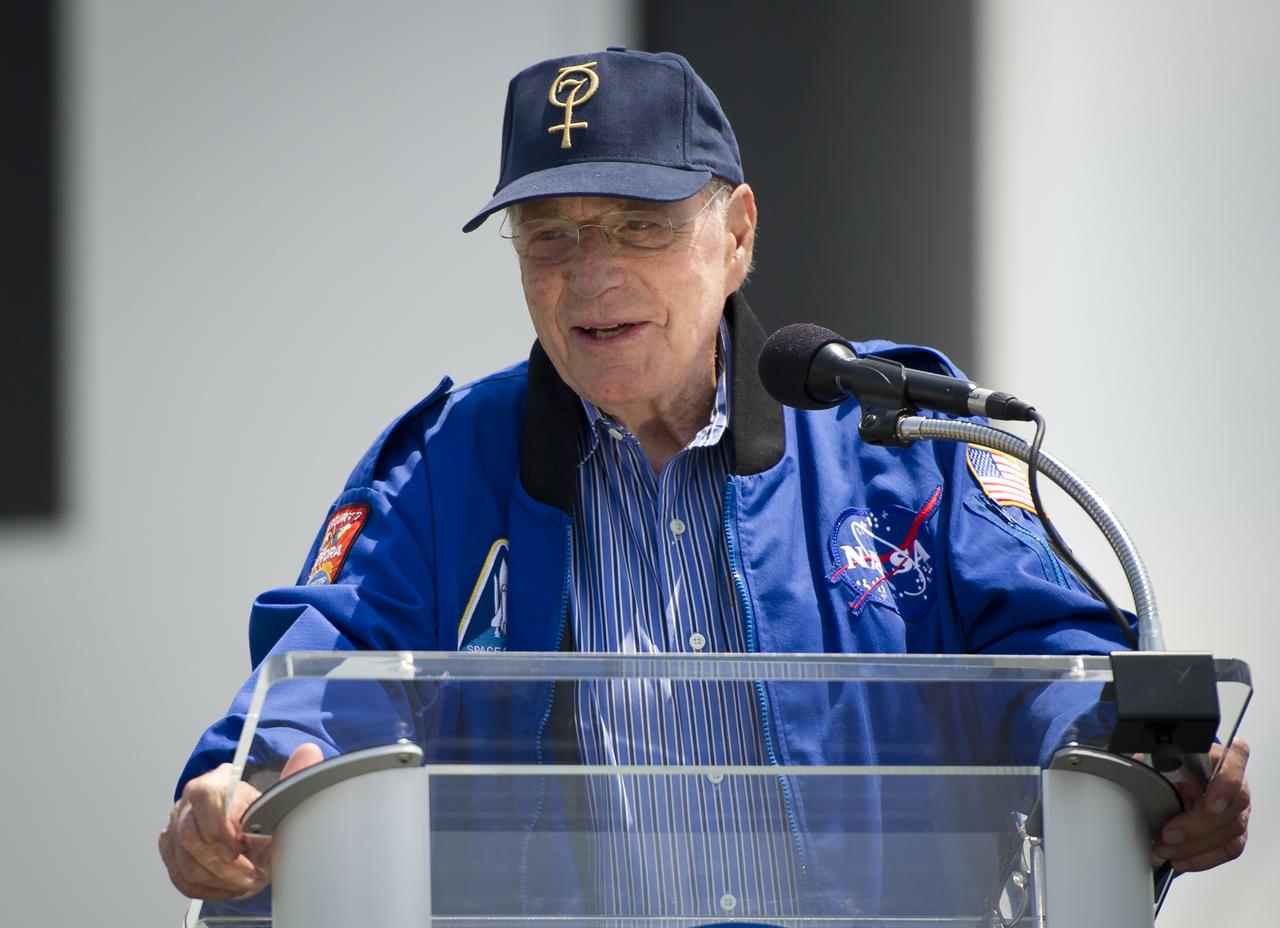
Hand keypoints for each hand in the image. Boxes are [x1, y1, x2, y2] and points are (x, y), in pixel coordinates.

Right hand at [159, 743, 323, 898]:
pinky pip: (182, 879)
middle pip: (191, 838)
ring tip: (247, 884)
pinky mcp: (170, 852)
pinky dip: (208, 890)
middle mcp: (186, 805)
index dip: (219, 828)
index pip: (205, 799)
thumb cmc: (256, 810)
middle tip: (252, 876)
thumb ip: (291, 779)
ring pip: (186, 864)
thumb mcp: (274, 796)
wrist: (240, 822)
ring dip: (219, 881)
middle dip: (223, 865)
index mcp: (211, 784)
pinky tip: (230, 889)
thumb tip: (309, 752)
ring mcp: (173, 830)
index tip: (239, 849)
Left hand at [1153, 738, 1250, 871]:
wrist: (1174, 774)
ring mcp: (1237, 806)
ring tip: (1165, 849)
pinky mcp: (1234, 829)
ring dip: (1195, 846)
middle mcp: (1235, 780)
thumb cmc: (1168, 764)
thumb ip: (1156, 762)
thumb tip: (1138, 774)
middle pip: (1233, 806)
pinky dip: (1201, 857)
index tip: (1211, 805)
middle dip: (1197, 827)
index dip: (1226, 786)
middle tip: (1168, 835)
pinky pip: (1227, 848)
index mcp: (1218, 754)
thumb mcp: (1157, 756)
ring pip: (1230, 831)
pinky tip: (1180, 858)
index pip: (1235, 762)